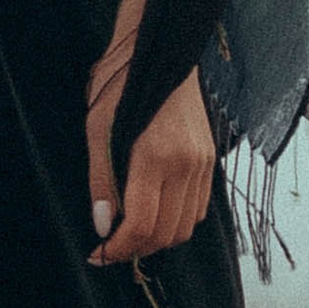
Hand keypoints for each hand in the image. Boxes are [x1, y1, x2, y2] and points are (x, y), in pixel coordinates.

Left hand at [85, 64, 215, 264]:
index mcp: (156, 157)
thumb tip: (103, 226)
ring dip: (158, 239)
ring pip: (187, 226)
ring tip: (129, 236)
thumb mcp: (98, 129)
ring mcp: (203, 163)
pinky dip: (176, 221)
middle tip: (110, 250)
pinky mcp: (210, 160)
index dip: (118, 248)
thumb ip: (101, 181)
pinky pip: (198, 208)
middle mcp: (187, 165)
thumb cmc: (122, 86)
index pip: (141, 224)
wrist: (162, 52)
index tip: (98, 255)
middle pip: (167, 233)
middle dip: (136, 250)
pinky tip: (153, 214)